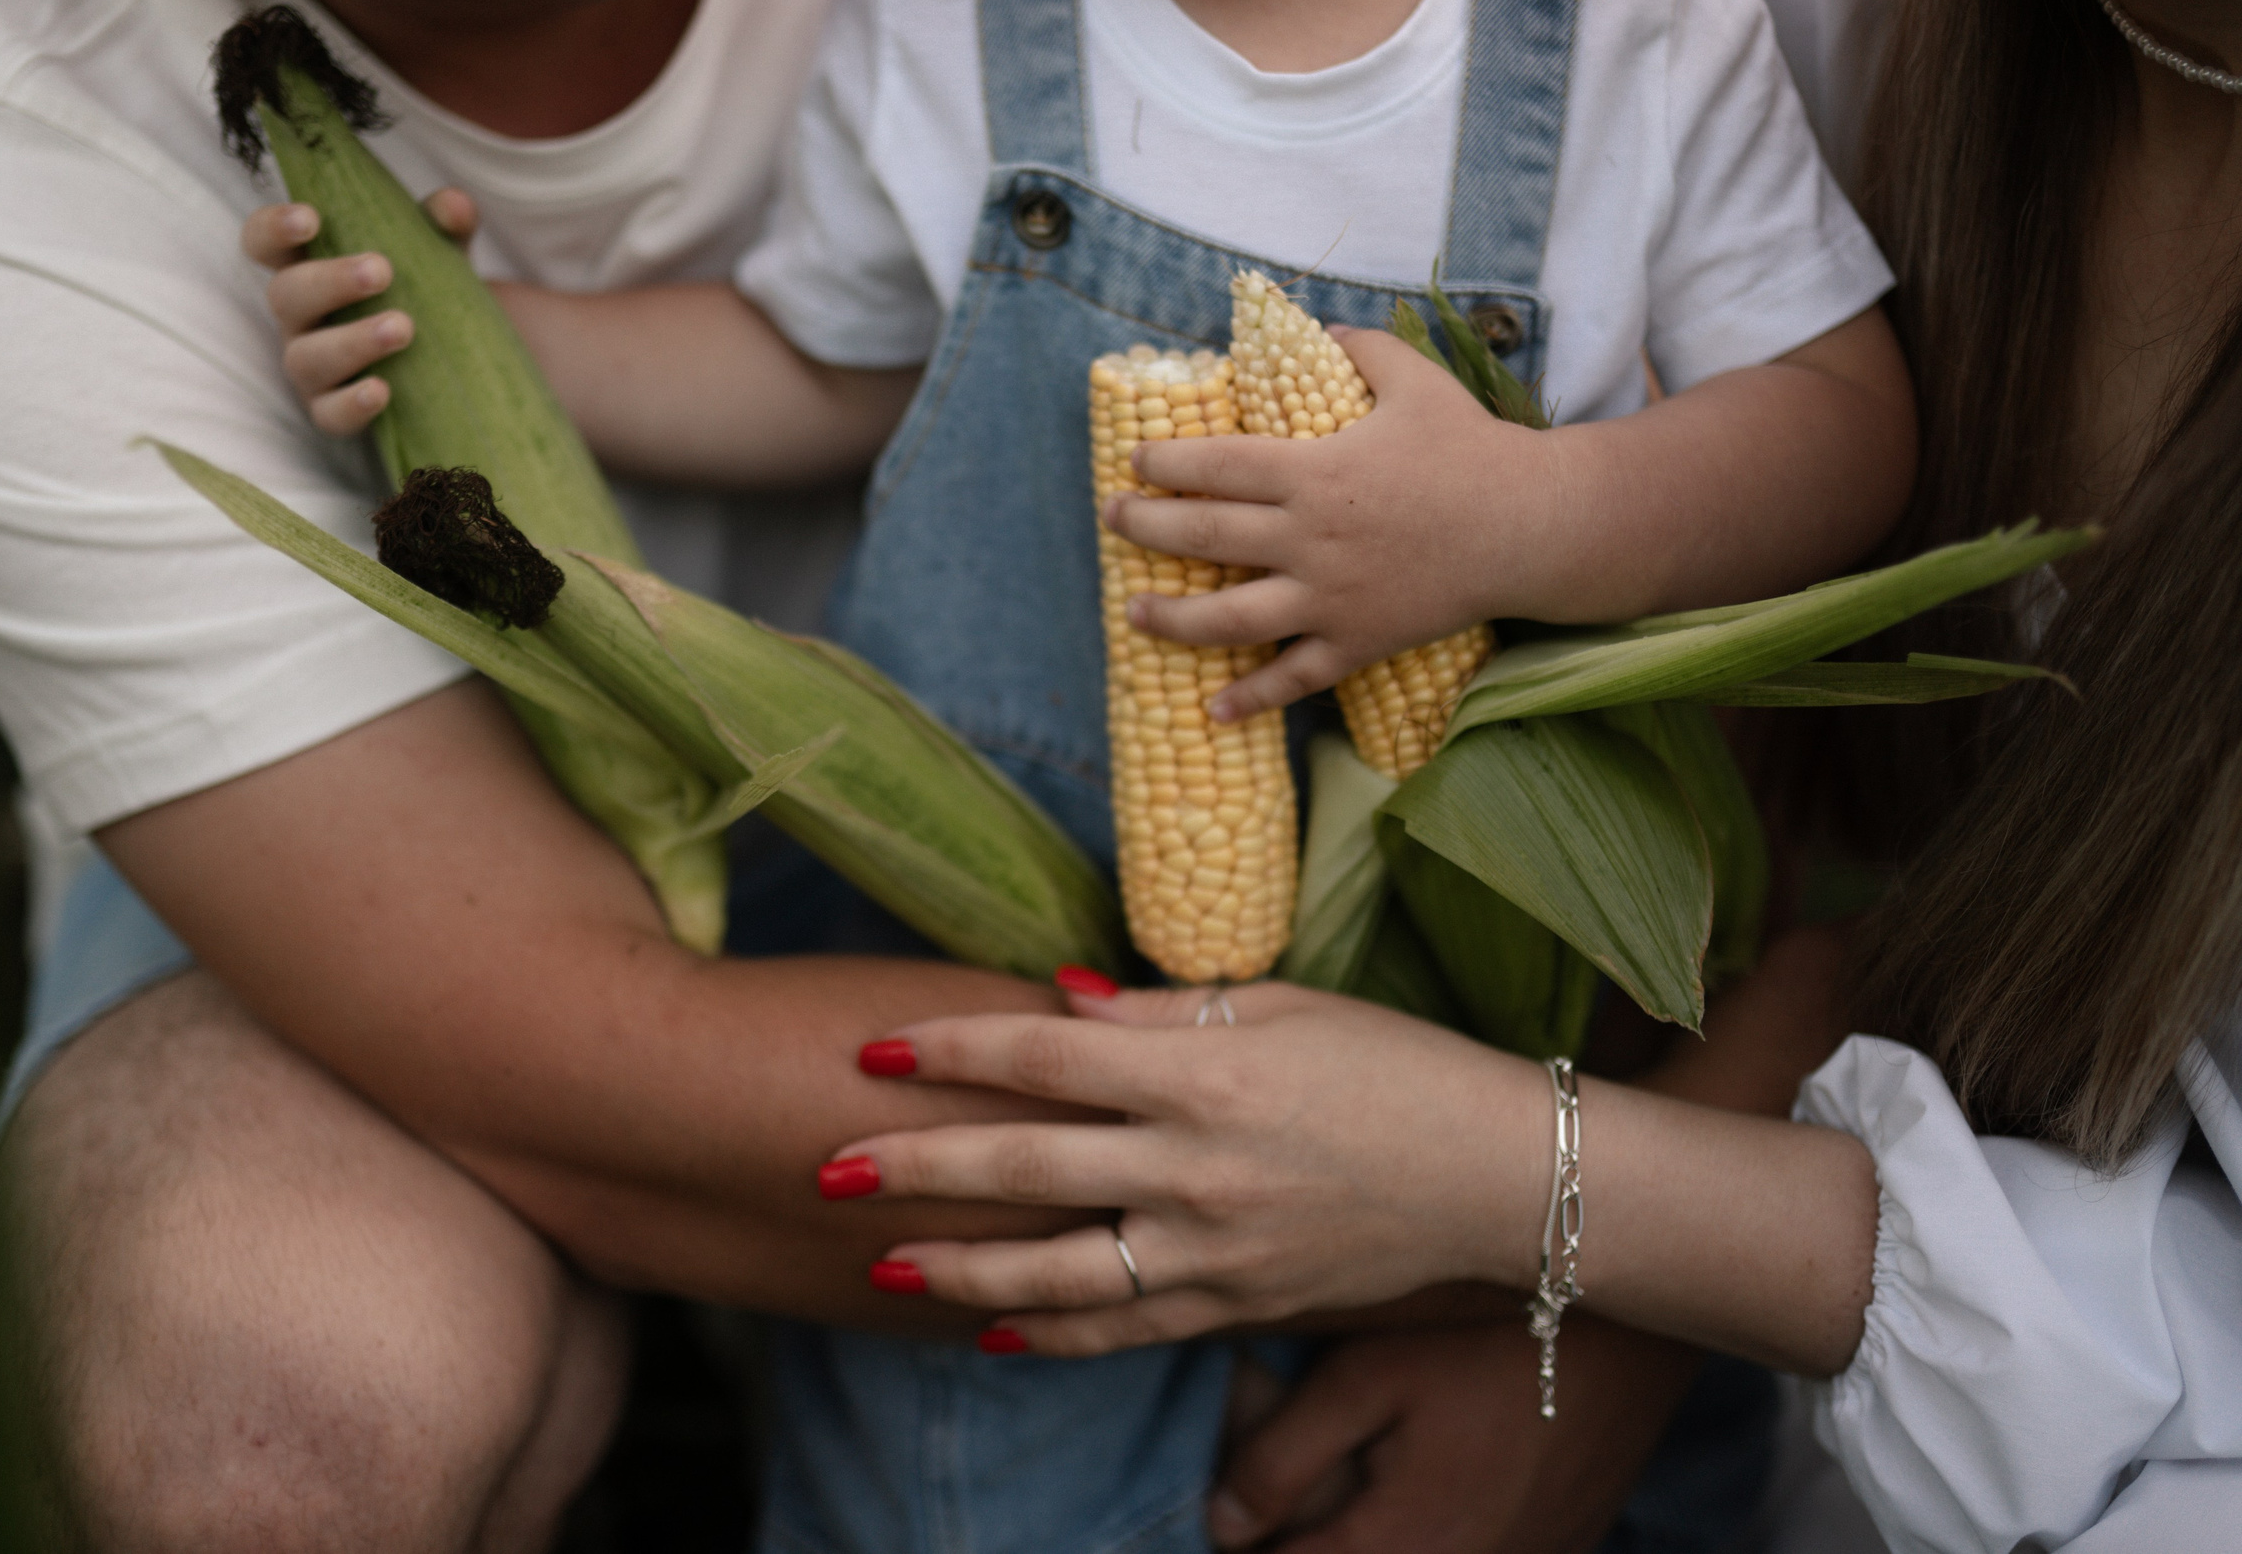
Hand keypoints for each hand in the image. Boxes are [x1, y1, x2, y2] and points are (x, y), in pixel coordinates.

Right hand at [239, 185, 479, 436]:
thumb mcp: (441, 254)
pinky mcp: (334, 414)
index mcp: (310, 268)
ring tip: (404, 327)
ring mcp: (313, 370)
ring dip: (352, 341)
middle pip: (286, 296)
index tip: (310, 217)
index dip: (274, 228)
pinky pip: (331, 415)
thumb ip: (446, 225)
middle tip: (381, 270)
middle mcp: (300, 319)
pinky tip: (383, 390)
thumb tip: (454, 205)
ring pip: (306, 357)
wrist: (462, 365)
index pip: (264, 243)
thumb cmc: (428, 295)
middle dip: (330, 281)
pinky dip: (353, 404)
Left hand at [825, 983, 1553, 1353]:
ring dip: (961, 1267)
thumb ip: (1157, 1013)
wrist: (1505, 1177)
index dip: (954, 1050)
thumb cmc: (1398, 1066)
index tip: (876, 1046)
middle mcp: (1198, 1167)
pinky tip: (989, 1327)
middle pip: (1028, 1166)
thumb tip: (1050, 1001)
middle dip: (919, 1167)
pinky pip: (1125, 1329)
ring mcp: (1218, 1249)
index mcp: (1206, 1072)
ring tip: (883, 1261)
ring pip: (1060, 1270)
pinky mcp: (1240, 1306)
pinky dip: (1053, 1333)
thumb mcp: (1282, 1008)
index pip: (1047, 1058)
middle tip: (829, 1167)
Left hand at [1103, 326, 1558, 720]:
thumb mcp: (1417, 381)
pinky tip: (1211, 710)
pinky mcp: (1357, 641)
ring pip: (1229, 618)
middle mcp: (1310, 539)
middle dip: (1145, 528)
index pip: (1216, 466)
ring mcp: (1330, 598)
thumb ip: (1362, 350)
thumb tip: (1320, 329)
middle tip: (1112, 520)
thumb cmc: (1472, 449)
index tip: (1134, 463)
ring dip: (1172, 619)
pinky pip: (1293, 677)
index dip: (1164, 463)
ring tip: (1135, 613)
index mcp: (1315, 472)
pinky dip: (1251, 697)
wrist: (1531, 526)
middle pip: (1204, 537)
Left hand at [1208, 1319, 1700, 1553]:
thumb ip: (1281, 1458)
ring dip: (1373, 1531)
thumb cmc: (1484, 1330)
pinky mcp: (1565, 1542)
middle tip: (1287, 1478)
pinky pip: (1475, 1549)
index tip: (1234, 1500)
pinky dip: (1433, 1526)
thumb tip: (1225, 1526)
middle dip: (1310, 1533)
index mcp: (1406, 1550)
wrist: (1634, 1316)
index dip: (1251, 1540)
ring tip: (1364, 1465)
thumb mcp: (1365, 1374)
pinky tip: (1432, 1469)